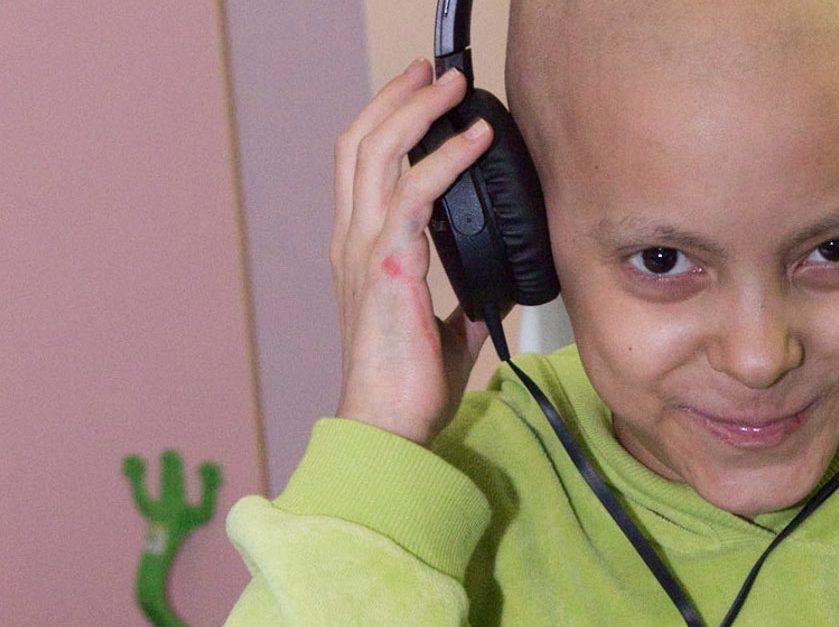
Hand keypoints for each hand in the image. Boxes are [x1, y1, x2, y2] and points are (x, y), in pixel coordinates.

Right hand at [331, 59, 495, 443]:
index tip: (420, 97)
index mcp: (361, 253)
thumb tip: (485, 299)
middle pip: (359, 144)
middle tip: (432, 71)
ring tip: (451, 85)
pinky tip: (474, 139)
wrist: (389, 426)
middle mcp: (352, 242)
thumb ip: (457, 309)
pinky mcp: (388, 266)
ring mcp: (364, 251)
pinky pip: (413, 195)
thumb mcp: (443, 336)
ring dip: (416, 111)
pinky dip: (445, 158)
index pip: (362, 169)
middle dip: (396, 98)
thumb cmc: (407, 389)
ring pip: (376, 154)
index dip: (387, 124)